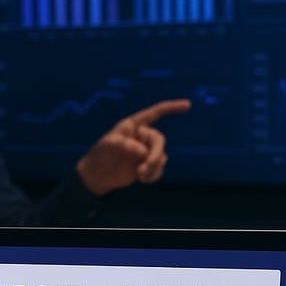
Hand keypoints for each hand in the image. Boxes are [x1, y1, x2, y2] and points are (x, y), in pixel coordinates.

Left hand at [75, 99, 191, 195]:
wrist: (97, 176)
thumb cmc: (100, 155)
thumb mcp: (107, 146)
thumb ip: (124, 145)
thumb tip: (141, 151)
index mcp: (133, 125)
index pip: (155, 113)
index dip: (171, 108)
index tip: (187, 104)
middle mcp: (142, 136)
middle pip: (159, 140)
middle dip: (155, 154)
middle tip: (144, 168)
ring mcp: (146, 150)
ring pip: (161, 156)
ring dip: (153, 167)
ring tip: (139, 175)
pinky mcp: (147, 165)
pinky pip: (159, 168)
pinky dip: (153, 175)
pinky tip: (142, 180)